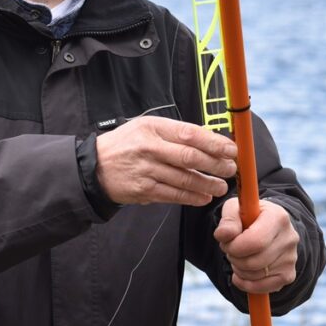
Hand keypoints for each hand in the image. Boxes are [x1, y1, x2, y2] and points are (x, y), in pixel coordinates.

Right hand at [95, 116, 236, 206]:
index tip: (230, 149)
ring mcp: (146, 170)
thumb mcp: (146, 127)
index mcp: (153, 127)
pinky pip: (173, 195)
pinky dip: (191, 198)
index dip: (214, 143)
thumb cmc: (126, 144)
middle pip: (190, 157)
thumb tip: (209, 141)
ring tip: (221, 186)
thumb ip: (174, 133)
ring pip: (185, 179)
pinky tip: (203, 197)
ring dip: (208, 184)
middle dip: (216, 165)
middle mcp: (149, 148)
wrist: (95, 166)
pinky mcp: (143, 190)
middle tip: (230, 169)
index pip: (190, 134)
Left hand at [214, 198, 298, 294]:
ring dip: (239, 269)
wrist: (268, 226)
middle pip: (254, 261)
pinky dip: (246, 284)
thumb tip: (224, 235)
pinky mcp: (288, 275)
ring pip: (256, 275)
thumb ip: (228, 220)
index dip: (235, 247)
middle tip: (230, 250)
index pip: (255, 241)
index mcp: (278, 217)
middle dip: (234, 258)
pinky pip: (263, 288)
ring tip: (238, 256)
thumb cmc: (248, 217)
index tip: (227, 242)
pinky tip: (240, 274)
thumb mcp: (235, 209)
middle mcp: (289, 238)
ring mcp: (291, 258)